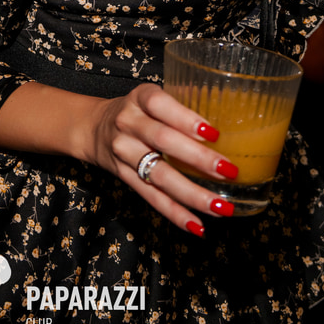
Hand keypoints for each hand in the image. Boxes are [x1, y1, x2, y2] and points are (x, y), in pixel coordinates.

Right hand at [88, 83, 237, 235]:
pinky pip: (151, 197)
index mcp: (140, 98)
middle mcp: (129, 122)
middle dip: (198, 158)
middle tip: (229, 171)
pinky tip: (196, 224)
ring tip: (220, 206)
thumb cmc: (136, 111)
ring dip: (192, 193)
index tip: (214, 133)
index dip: (186, 119)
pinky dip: (175, 213)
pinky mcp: (124, 177)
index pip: (160, 105)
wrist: (92, 127)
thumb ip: (180, 109)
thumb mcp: (151, 98)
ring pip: (159, 175)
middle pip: (163, 141)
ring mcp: (124, 152)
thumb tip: (231, 125)